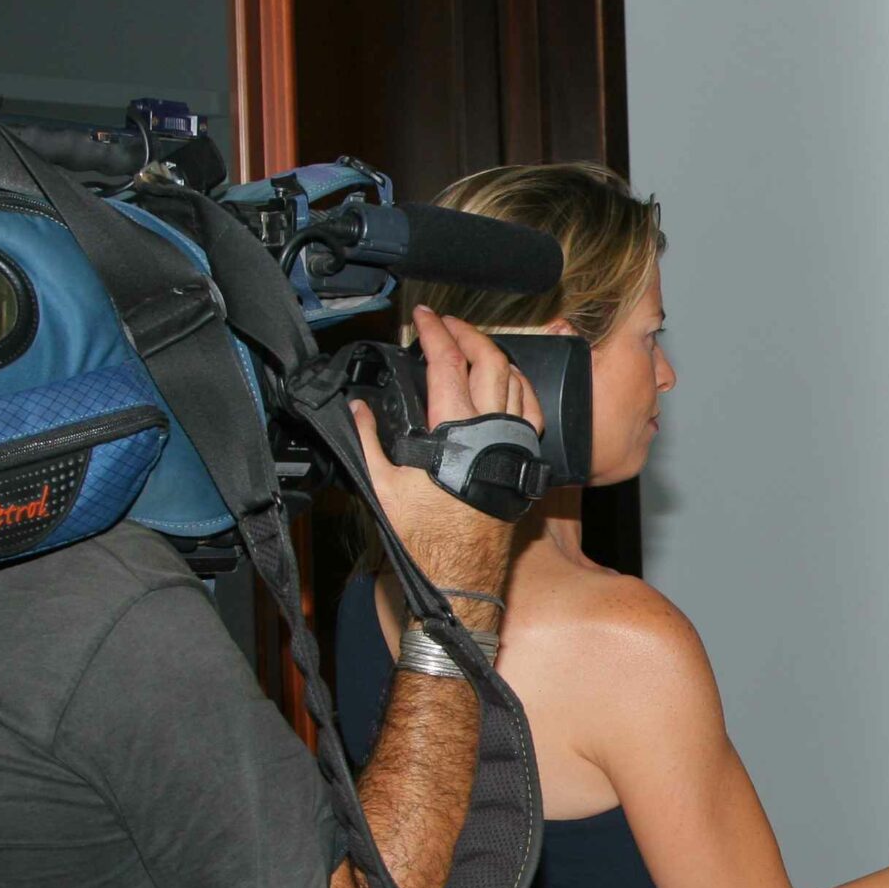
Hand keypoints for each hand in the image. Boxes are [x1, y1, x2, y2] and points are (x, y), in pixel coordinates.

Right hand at [348, 309, 541, 587]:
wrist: (462, 571)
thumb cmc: (426, 537)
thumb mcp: (383, 486)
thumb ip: (368, 439)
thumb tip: (357, 409)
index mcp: (454, 428)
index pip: (447, 361)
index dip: (434, 331)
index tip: (423, 316)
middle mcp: (491, 428)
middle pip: (487, 358)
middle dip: (465, 332)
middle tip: (445, 323)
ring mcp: (513, 440)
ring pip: (513, 377)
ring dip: (492, 352)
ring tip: (471, 343)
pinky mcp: (525, 456)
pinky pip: (531, 407)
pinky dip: (519, 383)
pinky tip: (507, 378)